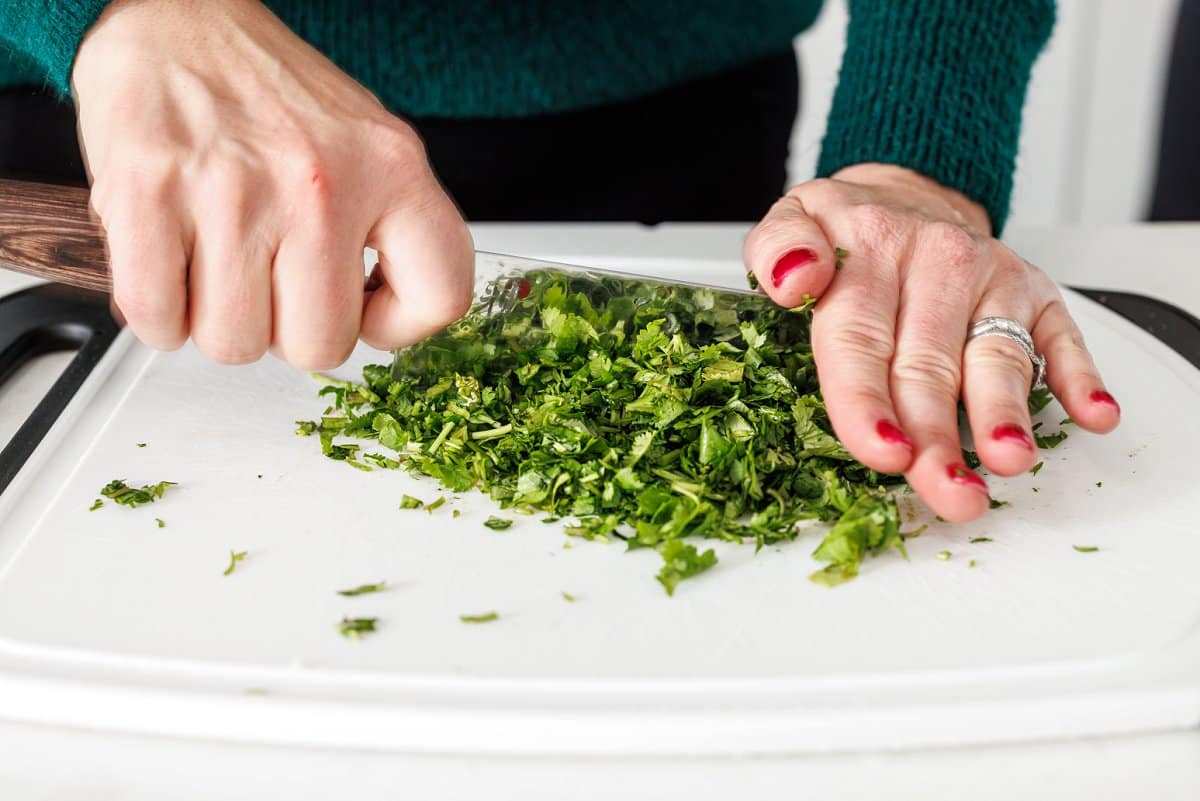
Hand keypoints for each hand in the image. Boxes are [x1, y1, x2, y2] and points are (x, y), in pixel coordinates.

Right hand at [72, 0, 472, 368]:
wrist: (178, 15)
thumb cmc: (270, 94)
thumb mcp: (368, 145)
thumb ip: (392, 233)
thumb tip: (375, 323)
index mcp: (391, 168)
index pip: (441, 296)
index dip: (398, 324)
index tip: (366, 309)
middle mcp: (322, 183)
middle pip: (320, 347)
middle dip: (287, 331)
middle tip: (269, 281)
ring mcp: (235, 192)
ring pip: (235, 344)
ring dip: (216, 320)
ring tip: (215, 260)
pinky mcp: (149, 194)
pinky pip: (157, 319)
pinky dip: (158, 312)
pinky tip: (170, 265)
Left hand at [744, 163, 1119, 521]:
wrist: (901, 194)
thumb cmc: (843, 232)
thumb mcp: (788, 223)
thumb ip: (777, 251)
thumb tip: (794, 279)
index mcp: (867, 253)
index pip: (860, 340)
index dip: (869, 404)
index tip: (883, 451)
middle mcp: (934, 262)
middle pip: (929, 365)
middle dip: (937, 438)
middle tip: (945, 491)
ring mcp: (989, 277)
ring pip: (995, 356)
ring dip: (1005, 414)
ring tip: (1008, 460)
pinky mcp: (1034, 290)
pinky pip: (1061, 335)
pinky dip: (1078, 376)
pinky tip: (1091, 413)